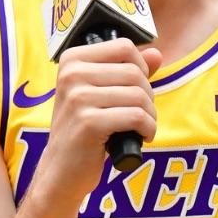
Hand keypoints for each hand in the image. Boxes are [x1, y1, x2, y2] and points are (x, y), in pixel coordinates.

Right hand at [39, 38, 162, 202]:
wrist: (61, 170)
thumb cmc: (83, 129)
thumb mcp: (101, 93)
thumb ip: (128, 70)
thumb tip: (156, 53)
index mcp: (72, 60)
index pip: (124, 47)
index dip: (140, 68)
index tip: (136, 89)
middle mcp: (71, 74)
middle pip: (135, 72)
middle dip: (148, 96)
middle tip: (140, 115)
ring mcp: (78, 98)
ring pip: (139, 95)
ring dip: (149, 115)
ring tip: (140, 127)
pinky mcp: (88, 122)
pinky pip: (136, 117)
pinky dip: (147, 129)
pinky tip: (140, 137)